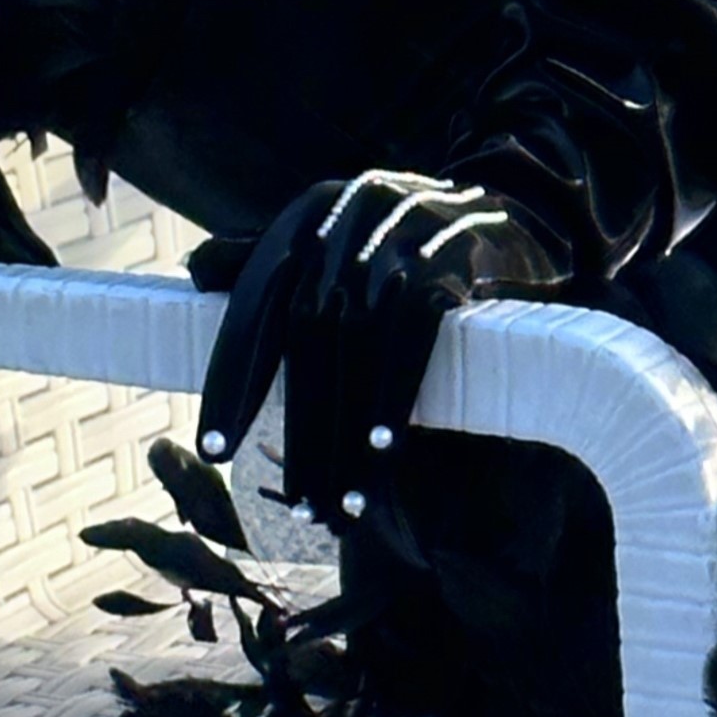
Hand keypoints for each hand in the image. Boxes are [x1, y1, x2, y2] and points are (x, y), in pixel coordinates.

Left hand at [194, 167, 568, 512]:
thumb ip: (270, 254)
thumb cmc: (415, 239)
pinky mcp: (446, 261)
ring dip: (345, 436)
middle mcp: (342, 221)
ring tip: (341, 503)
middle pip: (305, 345)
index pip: (255, 312)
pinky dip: (392, 397)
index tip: (213, 449)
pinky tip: (382, 451)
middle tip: (298, 506)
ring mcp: (394, 238)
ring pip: (354, 354)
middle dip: (300, 434)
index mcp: (306, 217)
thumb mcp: (340, 234)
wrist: (520, 210)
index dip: (232, 385)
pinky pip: (408, 343)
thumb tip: (196, 269)